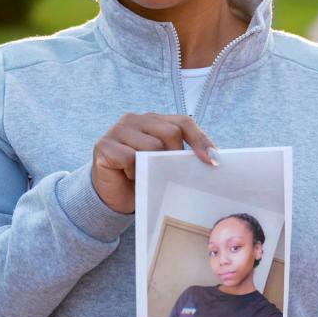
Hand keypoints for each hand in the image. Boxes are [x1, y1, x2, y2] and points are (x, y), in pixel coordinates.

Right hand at [91, 112, 217, 213]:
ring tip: (145, 175)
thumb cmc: (142, 178)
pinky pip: (128, 158)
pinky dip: (133, 172)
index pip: (183, 122)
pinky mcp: (103, 145)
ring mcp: (117, 130)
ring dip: (152, 167)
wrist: (111, 197)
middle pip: (169, 132)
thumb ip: (180, 155)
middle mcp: (134, 119)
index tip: (214, 161)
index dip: (200, 139)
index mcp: (152, 119)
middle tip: (171, 174)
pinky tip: (130, 176)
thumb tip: (212, 159)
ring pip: (150, 146)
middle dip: (176, 156)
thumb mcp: (164, 163)